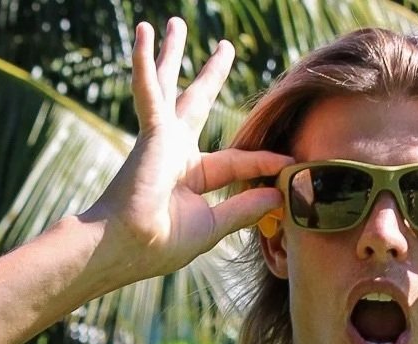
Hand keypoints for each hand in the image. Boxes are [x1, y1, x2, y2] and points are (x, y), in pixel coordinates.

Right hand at [80, 17, 291, 282]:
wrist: (126, 246)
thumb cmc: (161, 243)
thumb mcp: (213, 225)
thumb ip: (243, 209)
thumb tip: (279, 194)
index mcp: (191, 176)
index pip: (237, 160)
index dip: (265, 161)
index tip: (291, 162)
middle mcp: (175, 152)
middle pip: (197, 103)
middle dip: (209, 76)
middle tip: (224, 47)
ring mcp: (161, 139)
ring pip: (169, 86)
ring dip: (170, 54)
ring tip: (172, 24)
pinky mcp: (151, 132)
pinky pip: (149, 90)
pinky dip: (146, 62)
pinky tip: (146, 32)